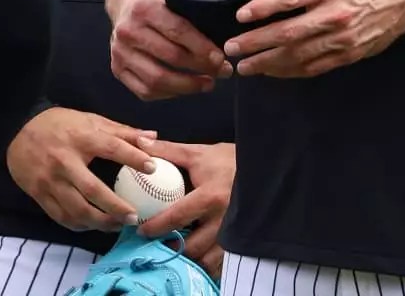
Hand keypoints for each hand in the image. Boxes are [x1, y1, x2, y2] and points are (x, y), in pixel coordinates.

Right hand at [6, 107, 155, 232]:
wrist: (15, 127)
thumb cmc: (58, 124)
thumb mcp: (89, 120)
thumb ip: (121, 131)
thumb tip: (153, 137)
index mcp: (80, 137)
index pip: (111, 147)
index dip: (132, 157)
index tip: (152, 167)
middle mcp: (64, 160)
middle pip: (93, 189)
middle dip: (116, 207)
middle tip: (134, 217)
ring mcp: (50, 179)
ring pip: (77, 209)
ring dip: (100, 222)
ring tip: (117, 225)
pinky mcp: (39, 192)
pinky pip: (61, 216)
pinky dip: (79, 225)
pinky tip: (93, 226)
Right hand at [106, 0, 229, 100]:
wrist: (125, 4)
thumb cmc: (158, 2)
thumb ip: (194, 16)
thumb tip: (226, 44)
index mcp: (144, 9)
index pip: (178, 32)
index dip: (202, 48)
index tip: (221, 58)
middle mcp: (128, 31)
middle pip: (170, 58)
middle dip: (201, 68)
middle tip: (222, 72)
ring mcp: (119, 52)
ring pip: (157, 80)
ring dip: (187, 86)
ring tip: (208, 84)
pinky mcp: (117, 69)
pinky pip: (145, 91)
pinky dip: (169, 94)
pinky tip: (184, 89)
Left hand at [136, 140, 234, 278]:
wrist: (265, 168)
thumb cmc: (228, 161)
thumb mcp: (197, 154)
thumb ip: (167, 150)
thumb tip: (139, 141)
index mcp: (210, 197)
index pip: (177, 217)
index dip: (156, 227)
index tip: (141, 230)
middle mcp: (224, 219)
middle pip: (193, 246)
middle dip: (173, 249)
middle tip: (159, 245)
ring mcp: (236, 233)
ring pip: (209, 260)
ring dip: (192, 259)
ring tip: (178, 251)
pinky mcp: (243, 241)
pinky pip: (224, 263)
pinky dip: (210, 263)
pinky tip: (199, 255)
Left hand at [225, 0, 404, 77]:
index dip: (263, 8)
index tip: (240, 16)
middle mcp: (333, 14)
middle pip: (289, 32)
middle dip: (257, 43)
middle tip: (232, 49)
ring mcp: (342, 38)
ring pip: (299, 55)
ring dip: (268, 63)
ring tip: (245, 67)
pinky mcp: (349, 55)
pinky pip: (314, 66)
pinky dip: (291, 71)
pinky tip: (272, 72)